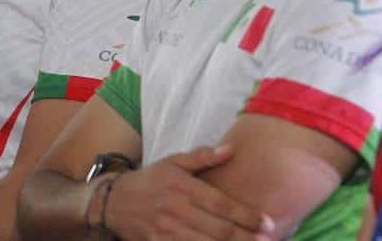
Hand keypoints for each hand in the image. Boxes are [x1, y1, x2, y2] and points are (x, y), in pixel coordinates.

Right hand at [102, 144, 270, 239]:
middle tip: (269, 240)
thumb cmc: (150, 180)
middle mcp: (176, 209)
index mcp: (183, 187)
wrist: (113, 202)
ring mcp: (166, 231)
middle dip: (246, 237)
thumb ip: (202, 157)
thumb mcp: (173, 162)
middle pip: (218, 229)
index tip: (268, 223)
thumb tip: (231, 149)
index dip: (246, 215)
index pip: (221, 204)